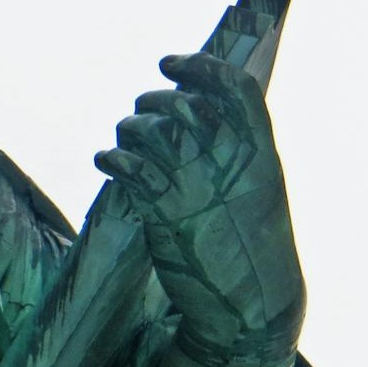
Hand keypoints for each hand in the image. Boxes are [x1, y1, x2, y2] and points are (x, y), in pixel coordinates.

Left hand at [94, 53, 303, 366]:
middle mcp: (230, 165)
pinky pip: (130, 169)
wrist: (253, 304)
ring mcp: (197, 188)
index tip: (171, 63)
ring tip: (124, 139)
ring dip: (129, 128)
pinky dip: (111, 158)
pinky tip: (105, 161)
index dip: (200, 65)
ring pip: (153, 133)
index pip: (235, 88)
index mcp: (261, 154)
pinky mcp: (166, 214)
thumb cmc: (253, 241)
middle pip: (185, 105)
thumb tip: (195, 104)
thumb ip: (237, 147)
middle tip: (143, 105)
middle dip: (155, 99)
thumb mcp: (261, 187)